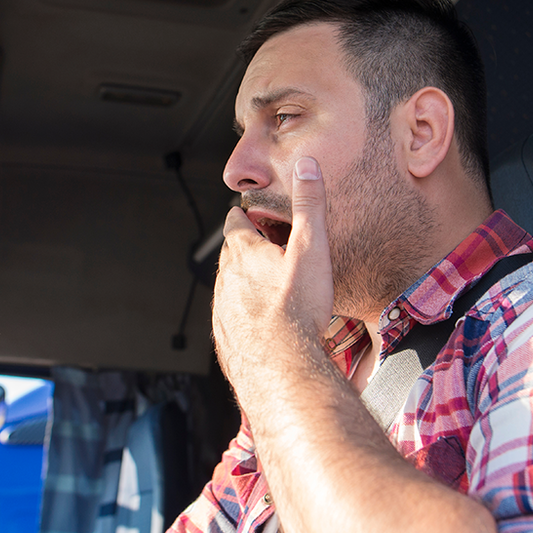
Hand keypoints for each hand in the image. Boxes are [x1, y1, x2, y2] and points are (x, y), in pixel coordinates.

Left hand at [213, 156, 333, 389]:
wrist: (281, 365)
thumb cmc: (297, 308)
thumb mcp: (311, 248)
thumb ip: (309, 206)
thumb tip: (307, 167)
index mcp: (243, 251)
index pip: (235, 222)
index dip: (246, 216)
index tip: (255, 215)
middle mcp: (225, 277)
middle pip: (231, 254)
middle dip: (247, 249)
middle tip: (269, 250)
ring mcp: (221, 308)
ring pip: (229, 286)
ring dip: (245, 282)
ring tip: (269, 287)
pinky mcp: (224, 335)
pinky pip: (231, 316)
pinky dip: (244, 313)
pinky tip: (262, 322)